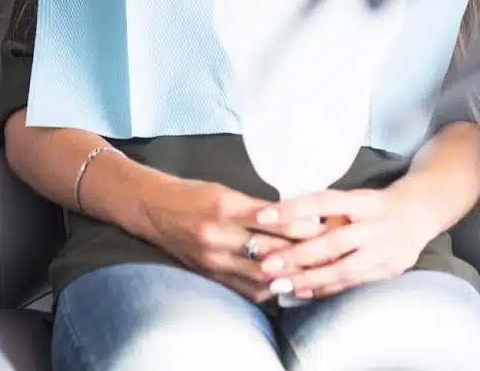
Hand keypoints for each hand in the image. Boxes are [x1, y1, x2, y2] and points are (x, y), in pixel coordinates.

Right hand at [138, 175, 326, 302]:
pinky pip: (245, 287)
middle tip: (326, 249)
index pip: (274, 220)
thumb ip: (258, 207)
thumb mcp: (225, 191)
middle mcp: (219, 235)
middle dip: (302, 251)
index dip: (302, 225)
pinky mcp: (209, 274)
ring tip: (311, 270)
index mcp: (225, 207)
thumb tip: (298, 218)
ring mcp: (213, 259)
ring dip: (288, 274)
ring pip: (261, 274)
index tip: (323, 225)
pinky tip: (284, 284)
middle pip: (271, 250)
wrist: (153, 210)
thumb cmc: (192, 194)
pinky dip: (268, 287)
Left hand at [252, 187, 436, 299]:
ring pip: (342, 270)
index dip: (294, 209)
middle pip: (333, 243)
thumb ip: (327, 210)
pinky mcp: (388, 271)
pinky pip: (352, 284)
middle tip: (266, 264)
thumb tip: (282, 218)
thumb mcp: (355, 197)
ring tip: (278, 284)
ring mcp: (384, 252)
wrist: (421, 213)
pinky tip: (302, 292)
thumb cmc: (375, 204)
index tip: (263, 215)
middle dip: (297, 255)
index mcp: (365, 201)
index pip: (325, 202)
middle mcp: (376, 227)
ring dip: (307, 279)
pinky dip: (326, 289)